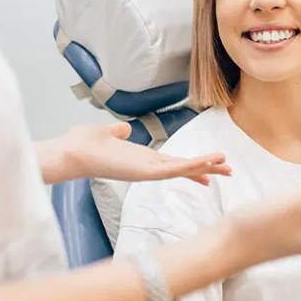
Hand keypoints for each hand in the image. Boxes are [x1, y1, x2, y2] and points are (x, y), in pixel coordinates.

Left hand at [58, 122, 231, 184]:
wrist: (70, 152)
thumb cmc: (83, 145)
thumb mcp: (106, 133)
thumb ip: (118, 132)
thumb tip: (123, 129)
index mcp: (142, 158)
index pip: (173, 163)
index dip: (193, 165)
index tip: (211, 168)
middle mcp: (147, 167)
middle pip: (184, 168)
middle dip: (207, 169)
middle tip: (230, 172)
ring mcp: (147, 171)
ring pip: (182, 170)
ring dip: (205, 167)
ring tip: (227, 166)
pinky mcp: (144, 172)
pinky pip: (172, 170)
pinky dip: (190, 166)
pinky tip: (206, 164)